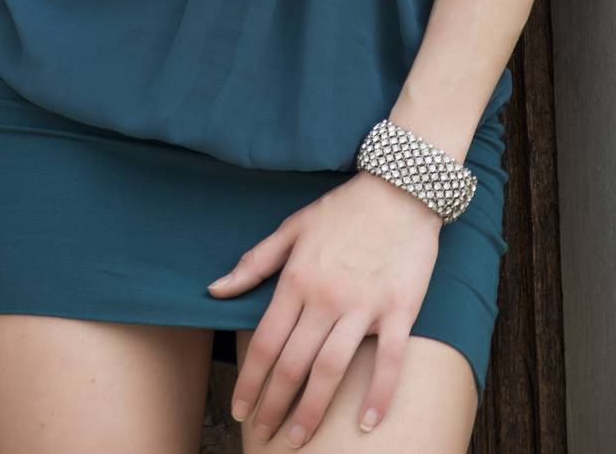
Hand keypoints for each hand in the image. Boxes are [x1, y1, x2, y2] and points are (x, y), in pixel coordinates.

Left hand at [207, 169, 440, 444]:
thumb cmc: (343, 209)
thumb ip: (254, 262)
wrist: (400, 187)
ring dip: (312, 410)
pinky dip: (378, 395)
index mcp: (297, 278)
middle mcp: (326, 297)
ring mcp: (364, 306)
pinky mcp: (399, 309)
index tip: (239, 408)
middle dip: (274, 404)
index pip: (264, 341)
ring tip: (298, 437)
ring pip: (332, 370)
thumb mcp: (292, 226)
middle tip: (264, 433)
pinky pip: (388, 361)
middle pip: (293, 364)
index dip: (249, 380)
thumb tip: (214, 289)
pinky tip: (367, 424)